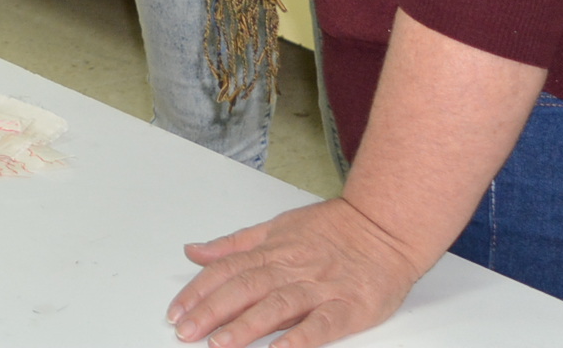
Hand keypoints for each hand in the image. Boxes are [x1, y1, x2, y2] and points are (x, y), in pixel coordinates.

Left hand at [169, 198, 424, 347]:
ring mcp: (320, 288)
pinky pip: (322, 326)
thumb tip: (195, 251)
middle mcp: (292, 268)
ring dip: (246, 326)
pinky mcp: (349, 307)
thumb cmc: (332, 230)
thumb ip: (235, 245)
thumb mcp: (277, 228)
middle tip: (185, 331)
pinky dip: (300, 339)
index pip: (227, 270)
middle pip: (245, 288)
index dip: (199, 291)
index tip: (176, 311)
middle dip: (212, 311)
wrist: (385, 227)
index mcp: (273, 250)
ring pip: (277, 305)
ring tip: (220, 344)